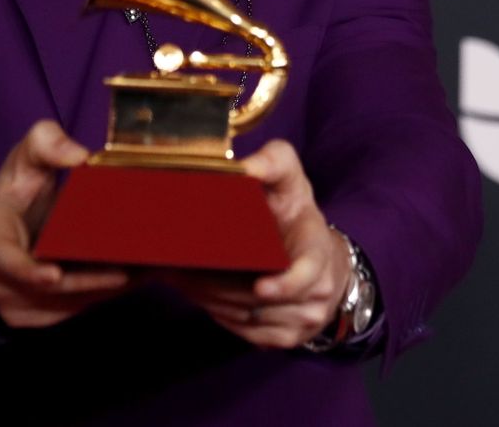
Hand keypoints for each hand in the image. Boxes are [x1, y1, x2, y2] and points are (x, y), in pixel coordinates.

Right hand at [0, 119, 129, 327]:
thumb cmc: (10, 193)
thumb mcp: (22, 160)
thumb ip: (45, 144)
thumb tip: (79, 154)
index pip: (7, 261)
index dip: (29, 272)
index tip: (54, 274)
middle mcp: (0, 282)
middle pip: (51, 290)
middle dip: (93, 279)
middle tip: (136, 264)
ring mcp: (16, 305)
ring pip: (67, 304)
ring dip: (104, 290)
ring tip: (145, 271)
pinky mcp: (35, 317)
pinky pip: (72, 310)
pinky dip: (101, 296)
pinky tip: (132, 280)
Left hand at [165, 139, 349, 348]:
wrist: (322, 258)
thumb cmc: (297, 213)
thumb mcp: (291, 180)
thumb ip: (274, 161)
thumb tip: (245, 167)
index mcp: (318, 253)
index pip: (306, 275)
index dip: (284, 285)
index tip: (260, 286)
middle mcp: (316, 293)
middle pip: (261, 301)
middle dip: (217, 286)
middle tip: (176, 268)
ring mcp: (302, 320)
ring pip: (247, 318)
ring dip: (208, 300)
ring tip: (176, 277)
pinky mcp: (283, 337)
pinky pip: (245, 333)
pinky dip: (216, 314)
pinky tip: (194, 293)